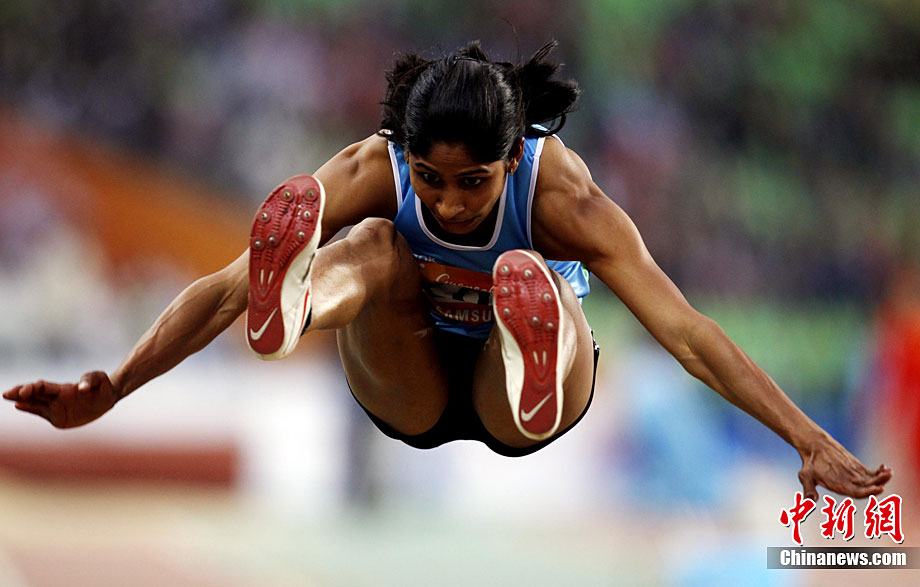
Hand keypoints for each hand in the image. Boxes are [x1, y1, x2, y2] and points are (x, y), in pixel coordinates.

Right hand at [2, 371, 119, 427]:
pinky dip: (29, 409)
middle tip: (6, 393)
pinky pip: (41, 412)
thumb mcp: (100, 380)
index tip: (23, 391)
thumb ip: (90, 380)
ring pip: (35, 402)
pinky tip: (18, 406)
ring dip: (21, 400)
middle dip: (20, 392)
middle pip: (35, 393)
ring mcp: (56, 407)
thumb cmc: (103, 386)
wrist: (107, 398)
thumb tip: (81, 388)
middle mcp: (56, 397)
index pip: (45, 387)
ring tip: (6, 395)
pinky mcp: (58, 417)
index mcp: (64, 389)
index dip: (33, 388)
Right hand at [797, 434, 891, 499]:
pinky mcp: (858, 469)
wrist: (814, 448)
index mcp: (839, 487)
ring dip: (882, 478)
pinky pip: (872, 473)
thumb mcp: (805, 475)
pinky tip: (884, 468)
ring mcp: (855, 476)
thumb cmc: (809, 464)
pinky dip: (879, 472)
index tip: (879, 488)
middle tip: (886, 478)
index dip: (869, 492)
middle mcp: (849, 484)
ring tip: (889, 472)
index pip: (857, 493)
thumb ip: (808, 488)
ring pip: (872, 481)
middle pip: (868, 488)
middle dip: (879, 484)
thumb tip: (809, 501)